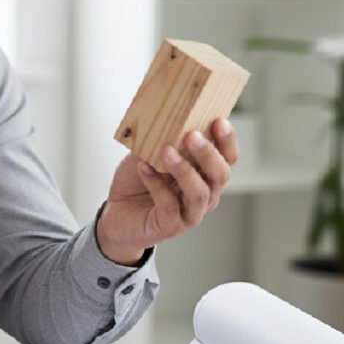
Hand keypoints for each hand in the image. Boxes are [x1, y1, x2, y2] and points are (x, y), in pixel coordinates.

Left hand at [96, 118, 239, 264]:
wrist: (116, 213)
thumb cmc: (137, 182)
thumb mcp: (147, 153)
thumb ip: (161, 139)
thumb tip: (166, 117)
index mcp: (205, 173)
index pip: (227, 157)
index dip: (227, 140)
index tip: (219, 121)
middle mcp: (205, 194)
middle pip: (220, 175)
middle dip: (208, 153)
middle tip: (192, 135)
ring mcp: (190, 212)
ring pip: (199, 193)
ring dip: (184, 170)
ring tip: (166, 151)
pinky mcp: (172, 226)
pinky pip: (169, 205)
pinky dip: (156, 185)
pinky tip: (144, 168)